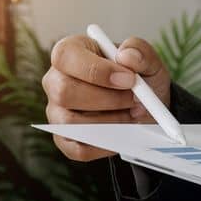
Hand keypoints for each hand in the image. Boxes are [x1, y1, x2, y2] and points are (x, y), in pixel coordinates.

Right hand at [42, 34, 171, 160]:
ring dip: (110, 122)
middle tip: (136, 100)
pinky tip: (124, 135)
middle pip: (64, 92)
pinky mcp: (64, 139)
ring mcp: (56, 113)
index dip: (96, 70)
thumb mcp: (145, 59)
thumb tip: (127, 56)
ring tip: (134, 115)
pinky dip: (106, 146)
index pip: (66, 56)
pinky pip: (78, 149)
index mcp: (69, 52)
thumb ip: (140, 51)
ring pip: (71, 123)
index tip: (129, 79)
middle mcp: (55, 82)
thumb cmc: (136, 77)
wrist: (144, 106)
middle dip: (107, 100)